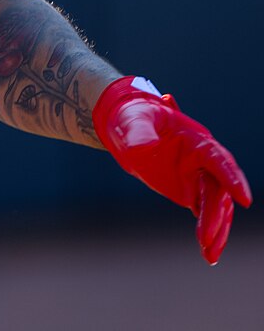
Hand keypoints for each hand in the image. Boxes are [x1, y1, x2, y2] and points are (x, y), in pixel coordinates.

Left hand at [93, 76, 251, 263]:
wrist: (127, 126)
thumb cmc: (134, 116)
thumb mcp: (134, 120)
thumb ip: (140, 133)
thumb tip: (143, 148)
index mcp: (195, 140)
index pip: (218, 160)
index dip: (231, 178)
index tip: (244, 199)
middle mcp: (202, 161)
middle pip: (218, 190)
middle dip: (216, 216)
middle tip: (206, 239)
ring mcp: (197, 178)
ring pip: (216, 206)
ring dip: (217, 230)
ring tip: (210, 256)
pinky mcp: (190, 191)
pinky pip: (204, 212)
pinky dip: (209, 231)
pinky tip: (209, 253)